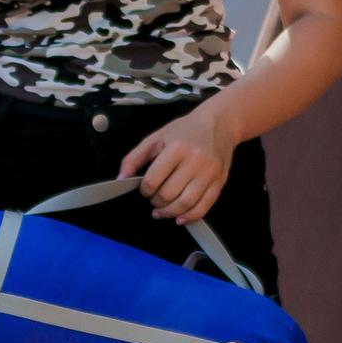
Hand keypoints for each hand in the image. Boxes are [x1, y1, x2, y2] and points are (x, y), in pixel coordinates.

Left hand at [122, 105, 232, 223]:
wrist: (219, 124)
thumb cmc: (186, 130)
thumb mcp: (157, 137)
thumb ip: (135, 157)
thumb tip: (121, 178)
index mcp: (176, 148)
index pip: (153, 180)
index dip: (144, 190)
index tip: (145, 189)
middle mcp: (195, 161)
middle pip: (168, 194)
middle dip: (156, 202)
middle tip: (154, 200)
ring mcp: (209, 173)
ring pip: (186, 204)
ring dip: (169, 213)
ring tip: (162, 211)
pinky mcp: (220, 182)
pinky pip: (204, 207)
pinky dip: (190, 217)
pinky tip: (180, 218)